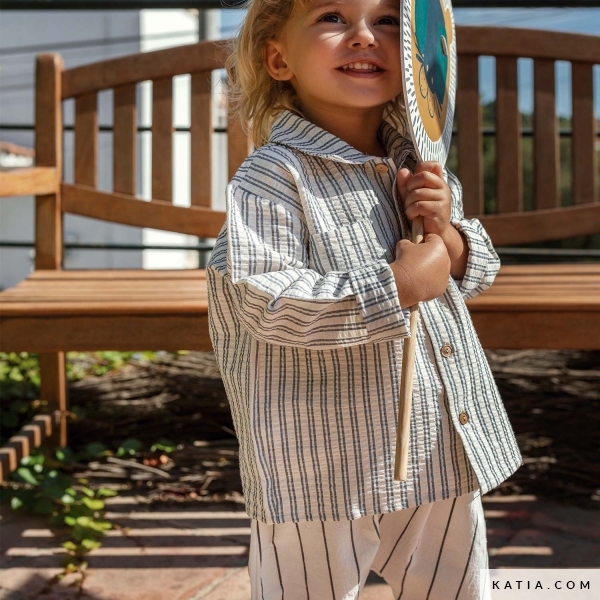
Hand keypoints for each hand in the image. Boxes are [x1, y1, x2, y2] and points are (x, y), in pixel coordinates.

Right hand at [390, 234, 450, 307]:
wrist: (403, 284)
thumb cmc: (404, 262)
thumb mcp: (403, 245)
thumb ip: (409, 242)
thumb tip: (409, 245)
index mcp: (439, 247)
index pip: (432, 238)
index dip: (422, 240)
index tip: (415, 246)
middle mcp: (446, 260)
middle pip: (438, 254)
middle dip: (429, 256)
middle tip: (416, 261)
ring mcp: (446, 275)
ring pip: (439, 269)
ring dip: (430, 269)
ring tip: (417, 273)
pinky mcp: (442, 287)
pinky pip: (437, 282)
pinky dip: (430, 282)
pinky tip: (419, 283)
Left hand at [397, 162, 468, 279]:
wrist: (433, 235)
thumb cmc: (421, 215)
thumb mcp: (411, 197)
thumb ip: (406, 184)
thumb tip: (402, 171)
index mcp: (438, 182)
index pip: (432, 165)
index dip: (420, 169)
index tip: (413, 183)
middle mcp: (443, 187)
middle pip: (423, 176)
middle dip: (410, 187)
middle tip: (409, 199)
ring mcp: (443, 198)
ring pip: (418, 193)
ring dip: (408, 203)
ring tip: (410, 211)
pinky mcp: (439, 209)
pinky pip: (419, 205)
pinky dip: (411, 211)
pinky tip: (413, 217)